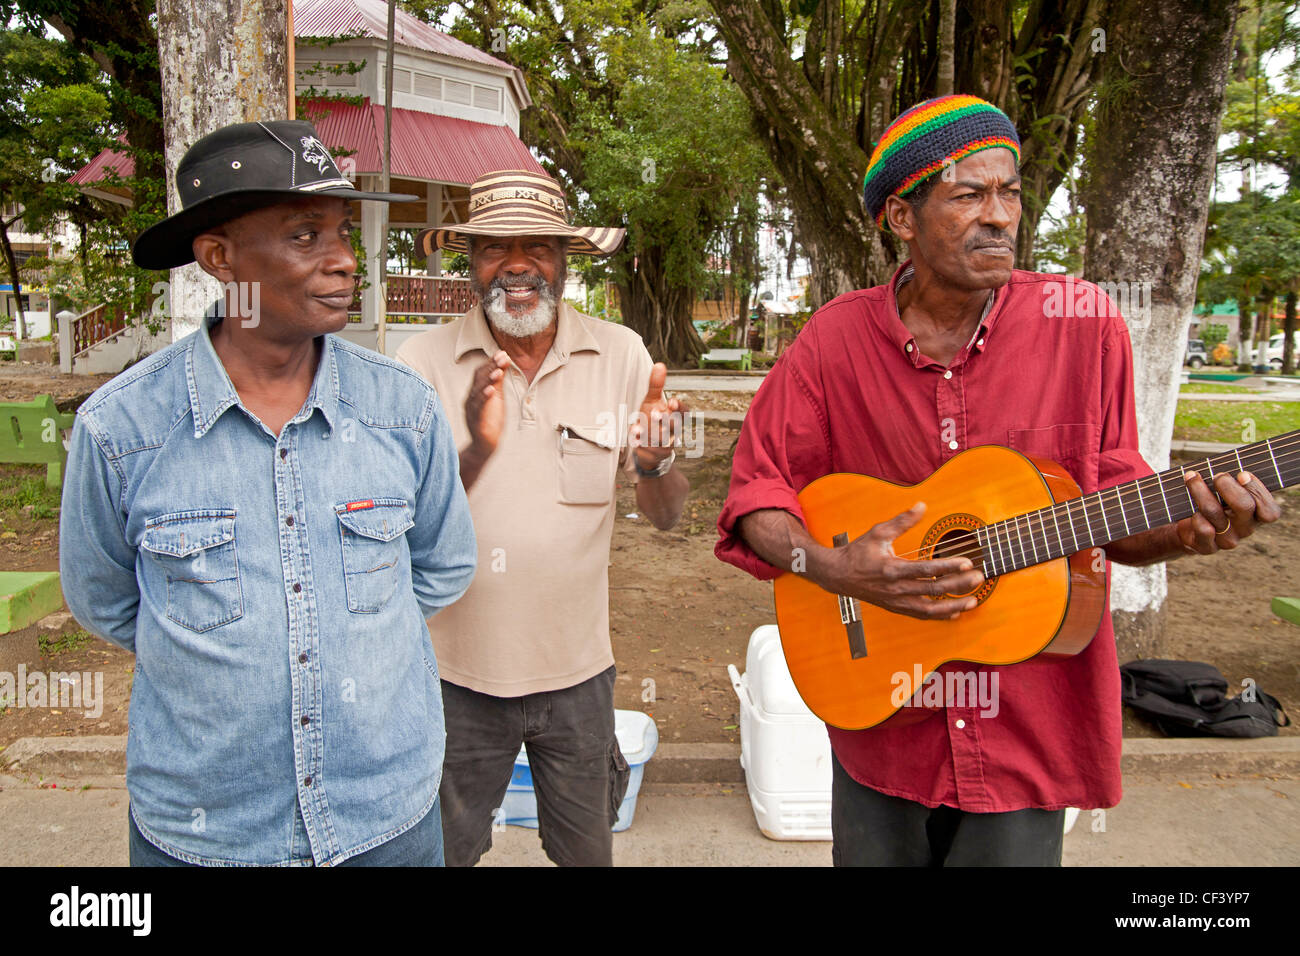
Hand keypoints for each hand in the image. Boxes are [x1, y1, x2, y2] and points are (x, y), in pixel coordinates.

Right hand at [466, 350, 508, 455]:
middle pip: (478, 379)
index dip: (491, 362)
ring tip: (498, 371)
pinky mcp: (476, 421)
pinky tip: (491, 390)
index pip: (481, 373)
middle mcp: (471, 399)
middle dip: (491, 367)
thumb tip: (503, 361)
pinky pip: (478, 408)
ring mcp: (472, 410)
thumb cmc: (490, 420)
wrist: (484, 445)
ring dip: (488, 380)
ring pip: (477, 392)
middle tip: (502, 357)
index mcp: (475, 392)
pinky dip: (484, 398)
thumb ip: (498, 381)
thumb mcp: (497, 398)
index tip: (502, 353)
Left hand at [631, 363, 689, 469]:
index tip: (671, 402)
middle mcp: (673, 431)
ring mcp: (665, 445)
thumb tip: (660, 364)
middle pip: (674, 427)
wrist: (647, 446)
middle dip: (665, 420)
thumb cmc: (651, 418)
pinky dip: (640, 445)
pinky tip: (633, 440)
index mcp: (674, 417)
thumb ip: (656, 385)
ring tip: (636, 428)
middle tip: (655, 413)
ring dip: (648, 434)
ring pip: (660, 440)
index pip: (684, 413)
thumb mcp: (651, 401)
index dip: (679, 408)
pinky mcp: (655, 456)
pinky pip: (649, 452)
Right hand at [827, 503, 985, 620]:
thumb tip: (922, 505)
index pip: (925, 570)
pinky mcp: (896, 608)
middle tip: (979, 577)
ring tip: (974, 601)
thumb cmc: (858, 552)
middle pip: (933, 590)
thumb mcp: (879, 532)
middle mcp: (896, 589)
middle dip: (959, 585)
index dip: (948, 567)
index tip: (967, 563)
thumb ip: (902, 520)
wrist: (839, 576)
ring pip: (930, 609)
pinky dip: (940, 616)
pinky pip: (922, 615)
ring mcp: (897, 601)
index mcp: (892, 569)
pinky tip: (956, 612)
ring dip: (954, 606)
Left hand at [1177, 469, 1280, 553]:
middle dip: (1227, 486)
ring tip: (1192, 477)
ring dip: (1201, 491)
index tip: (1242, 474)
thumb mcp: (1228, 492)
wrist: (1190, 528)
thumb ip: (1235, 481)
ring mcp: (1227, 539)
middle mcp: (1245, 529)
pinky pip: (1203, 530)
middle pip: (1244, 507)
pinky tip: (1191, 509)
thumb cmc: (1214, 501)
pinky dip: (1196, 516)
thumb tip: (1232, 464)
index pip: (1270, 511)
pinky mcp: (1207, 547)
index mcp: (1257, 516)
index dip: (1258, 491)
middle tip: (1217, 476)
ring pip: (1215, 513)